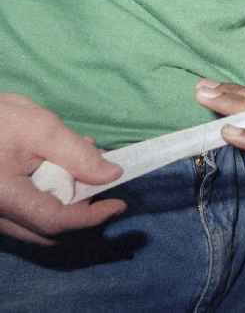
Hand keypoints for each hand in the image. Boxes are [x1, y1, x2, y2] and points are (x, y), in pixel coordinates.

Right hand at [0, 93, 125, 244]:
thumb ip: (77, 153)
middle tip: (104, 184)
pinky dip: (50, 200)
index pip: (55, 221)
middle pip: (48, 230)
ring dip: (67, 205)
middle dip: (83, 212)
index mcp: (4, 197)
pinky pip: (26, 216)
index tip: (119, 204)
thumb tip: (112, 174)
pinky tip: (60, 171)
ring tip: (83, 168)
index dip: (92, 217)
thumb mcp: (38, 127)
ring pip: (37, 226)